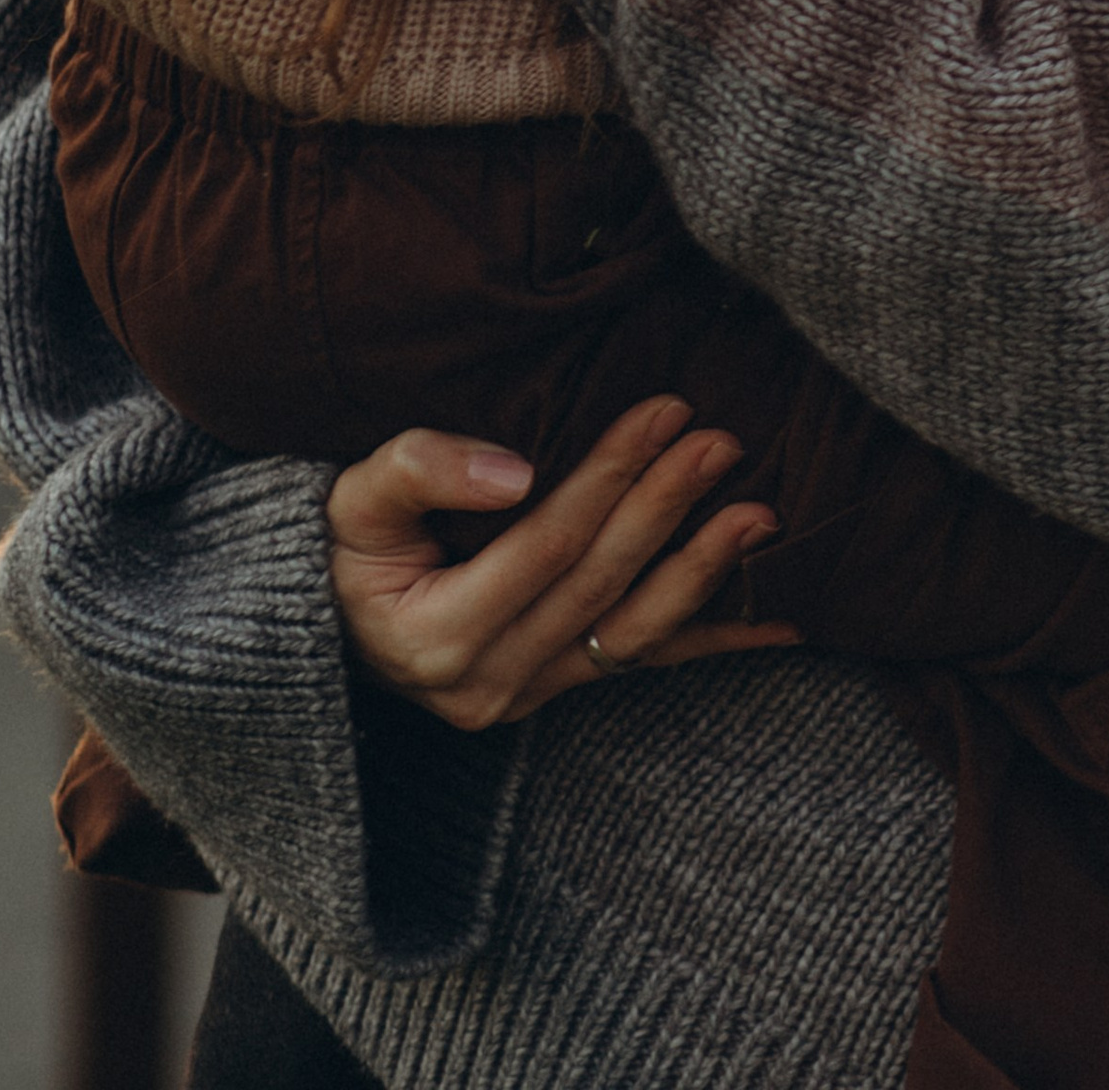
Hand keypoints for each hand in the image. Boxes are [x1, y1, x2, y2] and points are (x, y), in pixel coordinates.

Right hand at [326, 395, 796, 730]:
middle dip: (667, 508)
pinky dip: (715, 641)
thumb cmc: (340, 546)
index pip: (546, 545)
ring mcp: (527, 697)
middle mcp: (486, 684)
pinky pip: (643, 664)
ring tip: (762, 513)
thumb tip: (514, 471)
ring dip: (704, 573)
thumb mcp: (351, 499)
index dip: (610, 477)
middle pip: (598, 585)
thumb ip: (417, 471)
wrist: (326, 623)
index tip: (665, 411)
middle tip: (723, 442)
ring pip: (632, 635)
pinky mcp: (555, 693)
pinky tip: (783, 623)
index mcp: (433, 637)